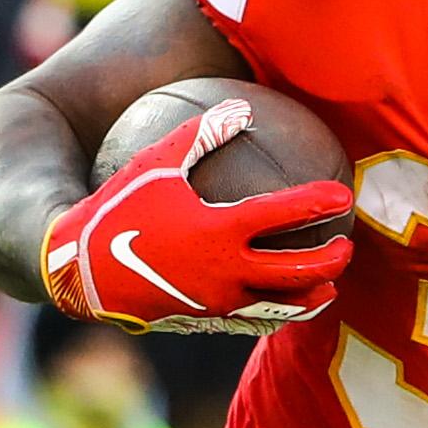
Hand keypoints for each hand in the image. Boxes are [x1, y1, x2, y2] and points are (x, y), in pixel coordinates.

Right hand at [41, 98, 352, 333]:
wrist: (81, 270)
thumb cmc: (117, 210)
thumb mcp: (155, 165)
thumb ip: (200, 135)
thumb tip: (240, 107)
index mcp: (220, 229)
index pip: (284, 215)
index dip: (318, 203)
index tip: (343, 194)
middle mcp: (227, 270)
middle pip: (298, 270)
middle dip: (330, 259)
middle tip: (346, 245)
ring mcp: (219, 301)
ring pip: (282, 306)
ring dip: (312, 296)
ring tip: (329, 288)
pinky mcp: (206, 320)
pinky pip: (253, 320)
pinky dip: (277, 314)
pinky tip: (285, 306)